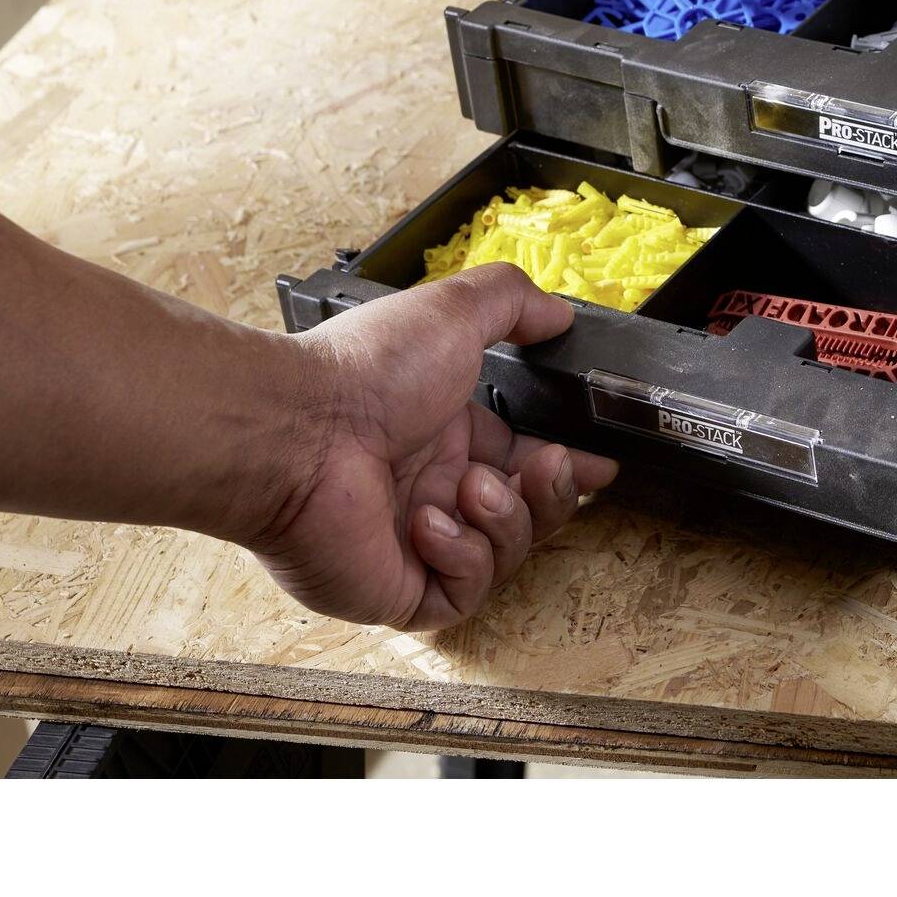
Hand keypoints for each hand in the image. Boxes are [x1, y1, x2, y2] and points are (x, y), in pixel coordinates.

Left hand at [254, 264, 618, 630]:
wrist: (298, 433)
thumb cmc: (362, 373)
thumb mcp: (452, 312)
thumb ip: (513, 304)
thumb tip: (557, 313)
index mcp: (445, 433)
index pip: (523, 461)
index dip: (565, 467)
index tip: (599, 466)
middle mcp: (432, 488)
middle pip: (528, 513)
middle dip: (553, 493)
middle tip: (546, 467)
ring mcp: (415, 544)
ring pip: (506, 554)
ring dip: (504, 518)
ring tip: (468, 487)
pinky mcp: (399, 590)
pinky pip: (464, 593)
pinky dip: (461, 556)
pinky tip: (428, 523)